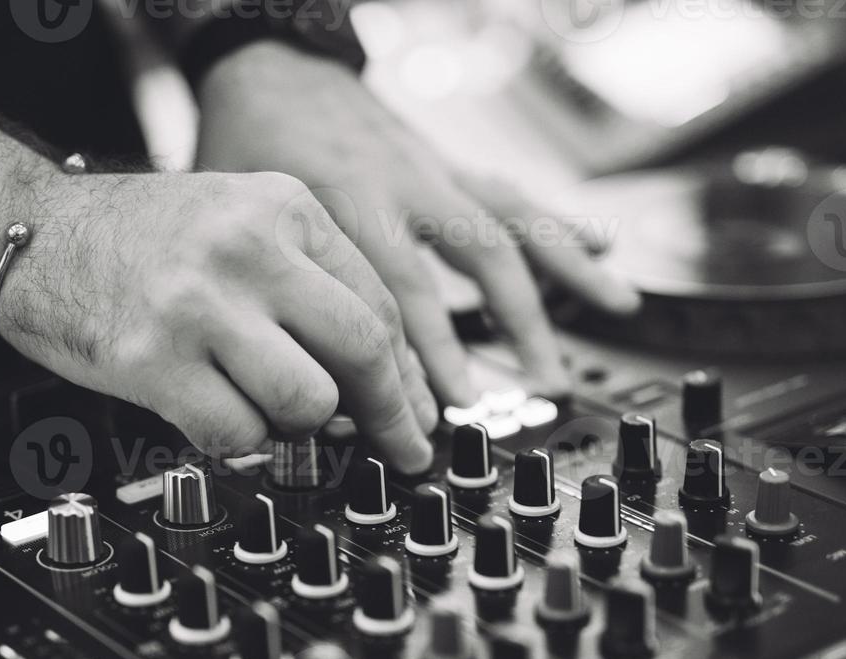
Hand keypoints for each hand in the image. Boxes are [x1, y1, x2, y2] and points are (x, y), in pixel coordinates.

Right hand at [0, 171, 438, 472]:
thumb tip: (381, 378)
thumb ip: (309, 283)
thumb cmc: (138, 239)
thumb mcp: (240, 222)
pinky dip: (236, 441)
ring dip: (300, 428)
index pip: (380, 303)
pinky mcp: (152, 360)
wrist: (28, 231)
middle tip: (402, 451)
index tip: (419, 414)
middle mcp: (248, 248)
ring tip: (267, 410)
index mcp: (283, 207)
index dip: (408, 374)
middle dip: (392, 416)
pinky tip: (213, 413)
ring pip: (308, 402)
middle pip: (362, 350)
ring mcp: (199, 305)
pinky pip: (236, 433)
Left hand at [195, 41, 640, 405]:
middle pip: (470, 263)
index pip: (393, 296)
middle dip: (508, 332)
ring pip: (509, 228)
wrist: (267, 62)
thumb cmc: (244, 142)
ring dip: (562, 279)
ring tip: (604, 319)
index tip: (445, 409)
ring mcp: (431, 174)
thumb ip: (272, 289)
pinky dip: (561, 224)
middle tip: (535, 388)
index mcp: (343, 203)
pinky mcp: (446, 166)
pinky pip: (514, 196)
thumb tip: (297, 374)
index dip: (422, 360)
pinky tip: (604, 246)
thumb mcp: (241, 219)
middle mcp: (399, 186)